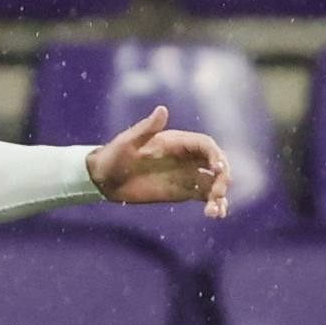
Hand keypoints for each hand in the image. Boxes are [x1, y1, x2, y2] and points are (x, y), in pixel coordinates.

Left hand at [84, 105, 232, 218]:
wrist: (103, 179)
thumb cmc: (113, 155)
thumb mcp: (127, 142)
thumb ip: (146, 128)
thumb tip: (162, 110)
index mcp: (177, 142)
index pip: (206, 145)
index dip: (216, 155)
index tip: (217, 169)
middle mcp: (186, 157)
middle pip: (216, 163)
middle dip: (222, 177)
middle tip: (218, 194)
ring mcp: (186, 175)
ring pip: (213, 182)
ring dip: (220, 195)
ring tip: (215, 212)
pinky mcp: (182, 192)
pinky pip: (204, 196)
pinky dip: (213, 204)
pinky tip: (215, 214)